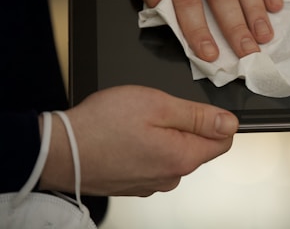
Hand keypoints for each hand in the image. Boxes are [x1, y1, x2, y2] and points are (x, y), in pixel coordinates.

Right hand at [38, 85, 237, 196]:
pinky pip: (153, 161)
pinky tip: (126, 138)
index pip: (224, 140)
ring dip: (163, 135)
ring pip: (173, 152)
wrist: (58, 151)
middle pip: (197, 146)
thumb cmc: (102, 126)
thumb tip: (230, 123)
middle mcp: (171, 177)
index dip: (214, 119)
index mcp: (183, 157)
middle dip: (184, 125)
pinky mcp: (135, 184)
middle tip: (154, 112)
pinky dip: (146, 147)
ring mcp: (152, 184)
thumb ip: (199, 115)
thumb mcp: (158, 105)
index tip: (193, 109)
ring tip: (135, 124)